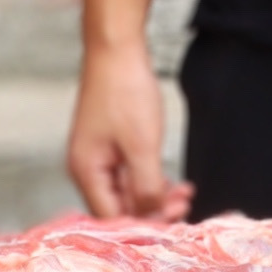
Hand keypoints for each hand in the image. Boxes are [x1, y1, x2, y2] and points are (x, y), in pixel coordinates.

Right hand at [65, 43, 187, 222]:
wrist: (116, 48)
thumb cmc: (125, 92)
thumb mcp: (142, 145)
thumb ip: (145, 186)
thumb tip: (150, 216)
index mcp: (86, 171)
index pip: (111, 217)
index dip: (143, 223)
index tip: (174, 218)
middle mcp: (86, 167)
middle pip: (118, 206)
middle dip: (153, 209)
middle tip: (185, 205)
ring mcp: (96, 155)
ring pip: (127, 190)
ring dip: (156, 194)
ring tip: (186, 193)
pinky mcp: (108, 143)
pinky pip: (128, 172)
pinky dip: (151, 177)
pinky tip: (174, 180)